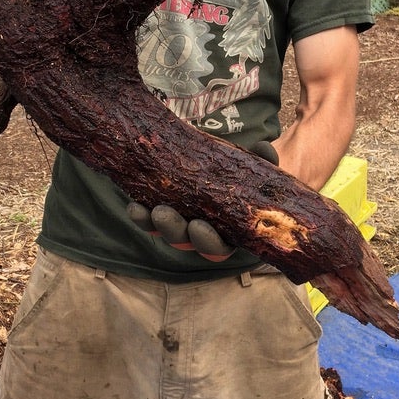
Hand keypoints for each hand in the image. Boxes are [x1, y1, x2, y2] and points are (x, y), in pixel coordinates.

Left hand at [127, 141, 278, 261]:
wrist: (218, 159)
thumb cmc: (243, 170)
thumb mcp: (255, 164)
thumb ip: (262, 159)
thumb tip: (264, 149)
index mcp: (229, 230)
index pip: (219, 249)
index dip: (208, 243)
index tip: (197, 227)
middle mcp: (203, 232)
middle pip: (187, 243)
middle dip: (175, 233)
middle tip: (164, 215)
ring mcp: (181, 222)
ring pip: (167, 233)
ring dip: (156, 224)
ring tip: (149, 209)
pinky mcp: (160, 211)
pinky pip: (148, 221)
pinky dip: (141, 216)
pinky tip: (134, 206)